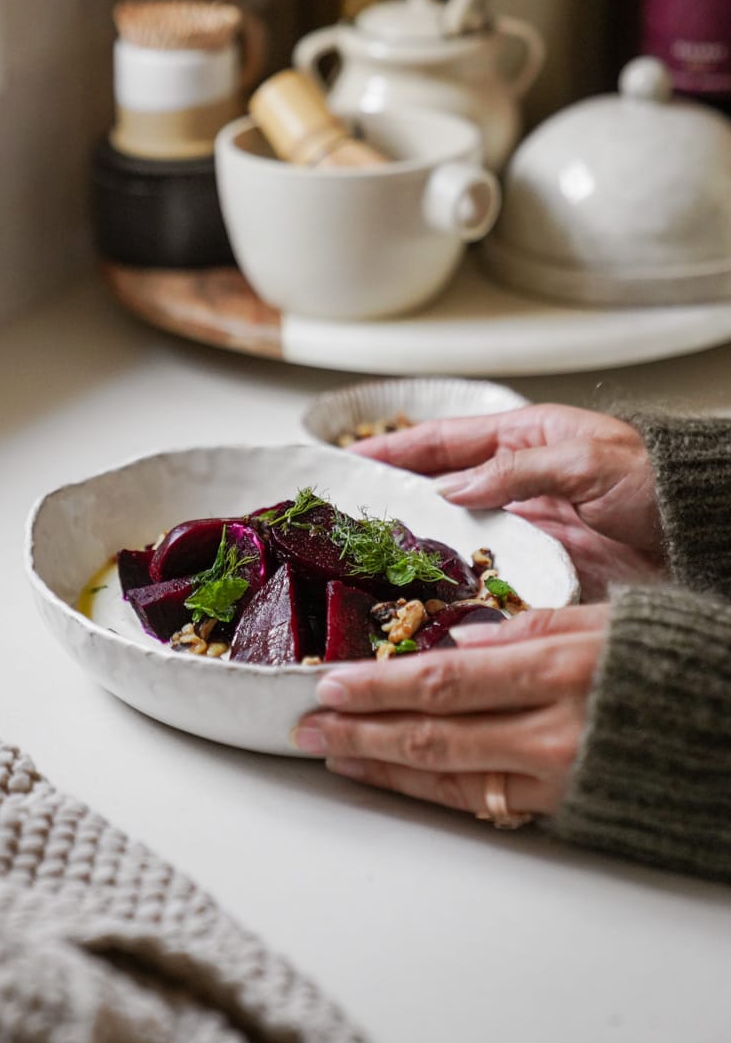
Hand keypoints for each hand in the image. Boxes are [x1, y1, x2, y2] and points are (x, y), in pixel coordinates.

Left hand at [292, 604, 608, 817]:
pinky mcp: (563, 806)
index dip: (380, 685)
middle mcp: (550, 731)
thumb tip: (461, 637)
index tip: (330, 680)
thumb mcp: (606, 621)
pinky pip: (484, 804)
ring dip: (382, 764)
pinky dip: (428, 791)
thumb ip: (531, 625)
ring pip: (448, 777)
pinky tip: (392, 777)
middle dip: (361, 729)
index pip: (444, 680)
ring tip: (333, 751)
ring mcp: (555, 777)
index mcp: (557, 669)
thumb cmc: (673, 663)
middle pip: (432, 733)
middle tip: (308, 722)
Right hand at [350, 403, 664, 599]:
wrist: (711, 539)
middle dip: (395, 503)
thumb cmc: (662, 483)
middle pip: (439, 493)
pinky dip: (457, 589)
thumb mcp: (589, 460)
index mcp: (525, 440)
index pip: (444, 442)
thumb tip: (451, 488)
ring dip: (419, 552)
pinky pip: (486, 579)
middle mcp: (516, 486)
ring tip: (373, 566)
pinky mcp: (539, 572)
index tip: (351, 457)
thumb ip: (517, 469)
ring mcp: (525, 531)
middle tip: (348, 520)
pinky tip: (429, 602)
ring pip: (455, 539)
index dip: (396, 449)